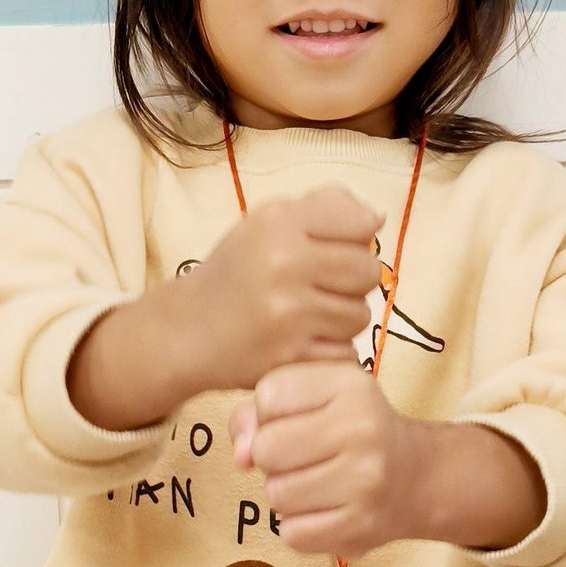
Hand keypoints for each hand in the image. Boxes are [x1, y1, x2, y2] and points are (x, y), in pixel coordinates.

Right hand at [178, 186, 385, 392]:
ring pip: (360, 315)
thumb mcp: (269, 222)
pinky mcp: (290, 358)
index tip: (330, 251)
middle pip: (368, 271)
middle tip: (323, 287)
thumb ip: (324, 208)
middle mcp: (283, 264)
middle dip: (353, 281)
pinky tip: (304, 342)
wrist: (188, 331)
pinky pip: (346, 353)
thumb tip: (377, 220)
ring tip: (310, 316)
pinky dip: (332, 351)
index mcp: (278, 224)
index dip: (354, 241)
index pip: (360, 226)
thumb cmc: (238, 272)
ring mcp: (288, 315)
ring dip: (343, 318)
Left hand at [229, 359, 423, 557]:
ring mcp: (365, 481)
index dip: (268, 413)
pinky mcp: (361, 526)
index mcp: (350, 385)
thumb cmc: (352, 431)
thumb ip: (260, 412)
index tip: (295, 420)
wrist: (417, 477)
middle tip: (302, 458)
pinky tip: (324, 511)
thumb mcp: (317, 399)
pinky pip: (292, 533)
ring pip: (276, 495)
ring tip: (315, 485)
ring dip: (285, 494)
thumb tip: (238, 456)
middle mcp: (362, 428)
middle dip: (272, 458)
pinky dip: (299, 527)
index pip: (268, 395)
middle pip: (266, 449)